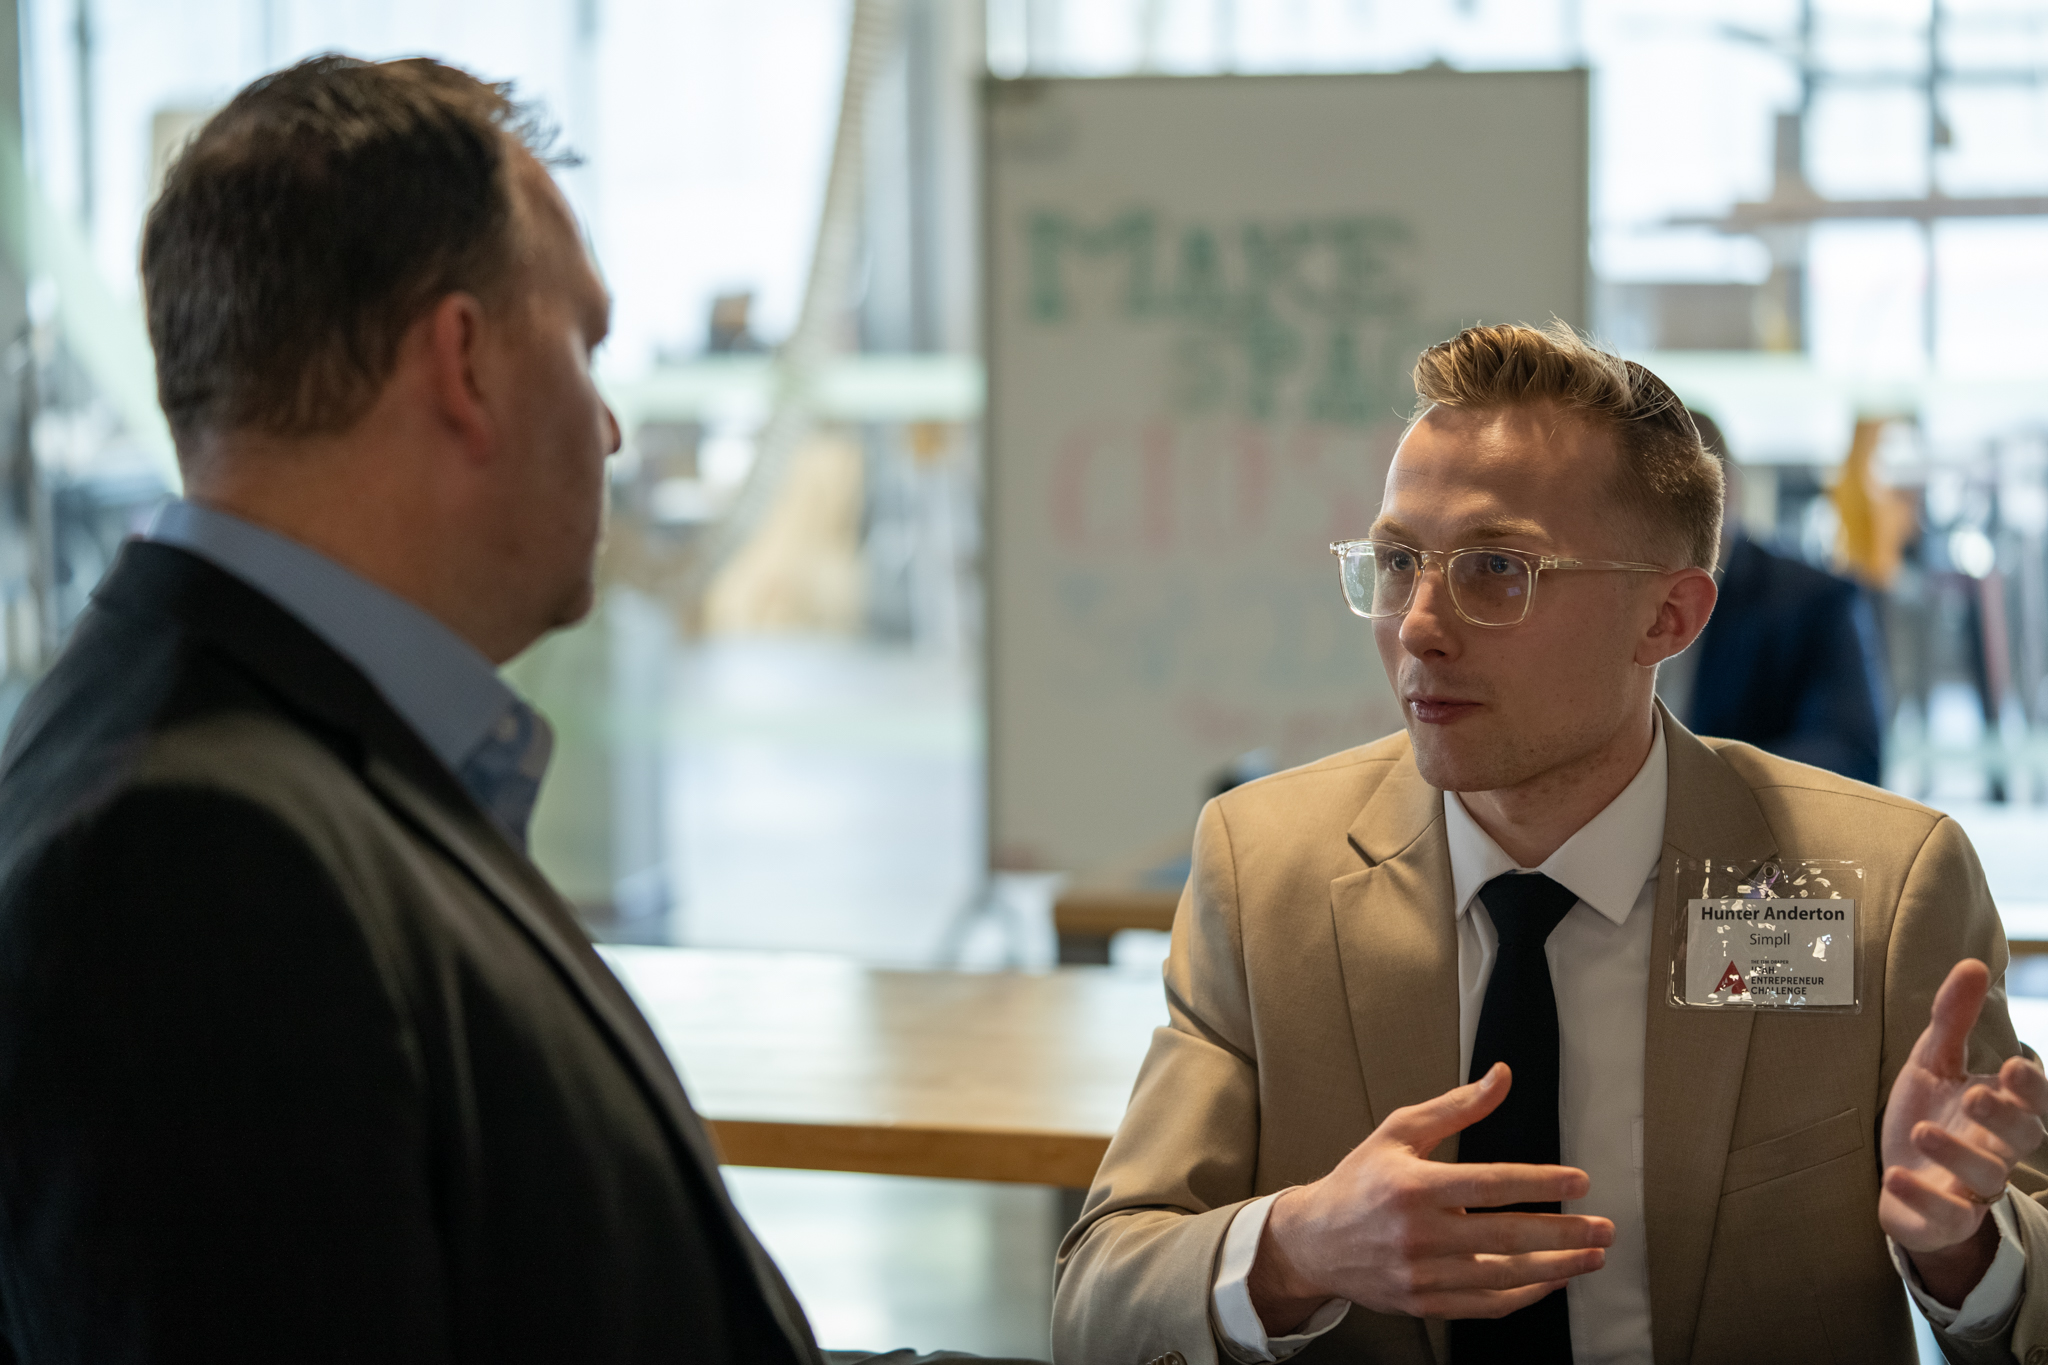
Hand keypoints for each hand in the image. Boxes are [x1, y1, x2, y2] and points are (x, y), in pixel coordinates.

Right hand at [1247, 1062, 1612, 1332]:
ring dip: (1556, 1268)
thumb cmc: (1359, 1182)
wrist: (1314, 1241)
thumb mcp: (1399, 1132)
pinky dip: (1526, 1295)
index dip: (1539, 1183)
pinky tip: (1552, 1280)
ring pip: (1504, 1276)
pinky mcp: (1425, 1303)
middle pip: (1506, 1236)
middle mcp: (1419, 1233)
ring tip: (1591, 1256)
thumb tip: (1501, 1077)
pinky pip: (1487, 1305)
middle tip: (1604, 1228)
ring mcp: (1422, 1274)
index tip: (1579, 1182)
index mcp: (1413, 1186)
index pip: (1489, 1184)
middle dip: (1565, 1233)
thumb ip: (1456, 1107)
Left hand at [1880, 958, 2047, 1306]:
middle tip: (1975, 1095)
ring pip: (1985, 1179)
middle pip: (2021, 1140)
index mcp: (1998, 1113)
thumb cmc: (1928, 1115)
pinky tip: (1896, 1176)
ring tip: (1922, 1131)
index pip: (2031, 1102)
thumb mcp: (1933, 1064)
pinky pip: (1944, 1216)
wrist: (1901, 1182)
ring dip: (1957, 1154)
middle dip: (2004, 1118)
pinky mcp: (1943, 1218)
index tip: (2011, 1065)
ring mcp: (1971, 1189)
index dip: (2029, 1088)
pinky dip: (1923, 1198)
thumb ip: (1951, 1020)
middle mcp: (1994, 1151)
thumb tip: (1973, 963)